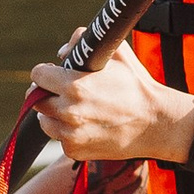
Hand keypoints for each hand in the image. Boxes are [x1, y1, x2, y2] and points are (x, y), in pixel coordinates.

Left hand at [29, 41, 190, 165]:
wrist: (156, 123)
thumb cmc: (137, 86)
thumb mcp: (116, 54)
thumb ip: (83, 42)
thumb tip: (62, 52)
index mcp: (74, 85)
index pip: (38, 75)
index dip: (46, 72)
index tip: (53, 74)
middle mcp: (68, 111)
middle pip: (37, 99)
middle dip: (47, 93)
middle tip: (62, 92)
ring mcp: (70, 134)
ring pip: (45, 122)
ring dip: (54, 115)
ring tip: (74, 110)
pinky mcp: (75, 151)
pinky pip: (61, 139)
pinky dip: (69, 133)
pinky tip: (87, 126)